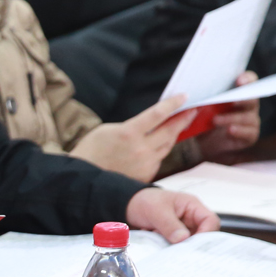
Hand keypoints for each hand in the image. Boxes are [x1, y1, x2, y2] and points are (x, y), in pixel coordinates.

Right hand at [70, 94, 190, 180]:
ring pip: (167, 145)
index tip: (184, 97)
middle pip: (169, 131)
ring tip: (181, 124)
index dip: (173, 104)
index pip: (157, 114)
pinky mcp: (146, 175)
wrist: (83, 179)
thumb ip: (131, 125)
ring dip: (174, 134)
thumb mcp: (107, 129)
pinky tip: (161, 144)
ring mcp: (145, 163)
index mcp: (128, 133)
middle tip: (191, 110)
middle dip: (183, 119)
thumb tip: (150, 122)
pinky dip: (161, 150)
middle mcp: (140, 149)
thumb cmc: (91, 152)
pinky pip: (159, 159)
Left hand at [125, 188, 219, 241]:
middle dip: (190, 244)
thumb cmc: (146, 201)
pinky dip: (169, 249)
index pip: (210, 221)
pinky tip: (159, 247)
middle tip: (176, 250)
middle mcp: (191, 220)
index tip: (193, 245)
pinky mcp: (174, 239)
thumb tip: (183, 239)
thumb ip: (169, 224)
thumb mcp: (156, 210)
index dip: (207, 233)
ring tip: (162, 244)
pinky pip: (177, 248)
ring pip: (189, 244)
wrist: (131, 206)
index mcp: (193, 207)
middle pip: (202, 236)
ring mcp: (183, 230)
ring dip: (177, 247)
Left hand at [196, 72, 261, 159]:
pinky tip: (230, 130)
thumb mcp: (201, 108)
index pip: (249, 81)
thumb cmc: (205, 120)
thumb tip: (189, 92)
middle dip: (242, 98)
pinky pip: (249, 132)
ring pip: (248, 117)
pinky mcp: (250, 135)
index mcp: (238, 93)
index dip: (247, 79)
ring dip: (231, 118)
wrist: (205, 144)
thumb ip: (202, 100)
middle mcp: (248, 105)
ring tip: (215, 120)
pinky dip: (239, 130)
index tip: (239, 80)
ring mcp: (251, 120)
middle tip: (231, 100)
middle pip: (252, 98)